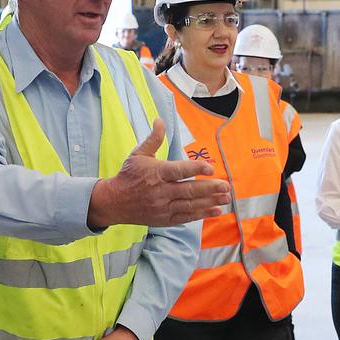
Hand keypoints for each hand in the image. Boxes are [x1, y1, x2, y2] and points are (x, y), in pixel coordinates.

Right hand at [88, 119, 231, 228]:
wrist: (113, 202)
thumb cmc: (128, 176)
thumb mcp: (138, 155)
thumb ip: (153, 139)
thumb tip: (160, 120)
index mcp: (156, 173)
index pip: (179, 171)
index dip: (196, 168)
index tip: (211, 168)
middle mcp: (160, 191)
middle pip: (189, 190)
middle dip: (209, 189)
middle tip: (226, 186)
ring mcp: (163, 207)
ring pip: (190, 205)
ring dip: (210, 202)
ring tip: (226, 197)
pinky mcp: (165, 219)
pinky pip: (186, 217)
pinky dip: (202, 214)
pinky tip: (216, 209)